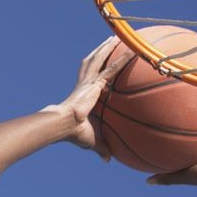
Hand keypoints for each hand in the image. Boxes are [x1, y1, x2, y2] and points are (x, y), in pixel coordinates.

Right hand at [41, 35, 134, 161]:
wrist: (64, 125)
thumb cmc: (75, 133)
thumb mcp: (93, 141)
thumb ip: (102, 148)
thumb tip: (107, 161)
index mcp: (84, 94)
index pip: (92, 77)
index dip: (97, 67)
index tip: (103, 60)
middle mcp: (86, 84)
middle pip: (94, 61)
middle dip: (102, 50)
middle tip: (111, 40)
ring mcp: (89, 81)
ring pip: (100, 58)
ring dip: (109, 47)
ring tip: (118, 36)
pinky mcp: (95, 83)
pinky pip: (112, 68)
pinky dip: (122, 59)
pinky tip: (133, 51)